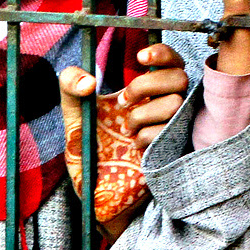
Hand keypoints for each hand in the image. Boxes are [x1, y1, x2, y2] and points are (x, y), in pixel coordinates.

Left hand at [57, 56, 169, 229]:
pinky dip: (146, 136)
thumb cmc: (90, 155)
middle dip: (148, 84)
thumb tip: (87, 80)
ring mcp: (171, 130)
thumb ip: (70, 88)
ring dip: (144, 114)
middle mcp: (163, 108)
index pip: (171, 61)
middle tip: (124, 100)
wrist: (96, 196)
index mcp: (145, 94)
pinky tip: (134, 149)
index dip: (163, 53)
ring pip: (175, 103)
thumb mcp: (74, 117)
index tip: (140, 57)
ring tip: (126, 131)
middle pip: (179, 77)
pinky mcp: (174, 151)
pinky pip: (169, 132)